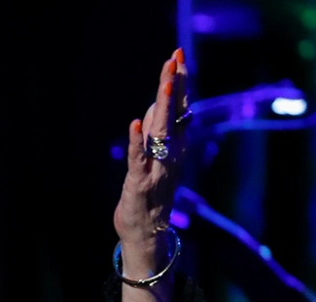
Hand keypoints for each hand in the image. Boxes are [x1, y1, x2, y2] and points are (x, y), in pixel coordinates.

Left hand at [114, 48, 187, 262]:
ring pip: (161, 132)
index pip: (180, 107)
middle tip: (176, 56)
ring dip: (164, 106)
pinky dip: (136, 140)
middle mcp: (171, 153)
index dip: (180, 82)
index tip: (179, 56)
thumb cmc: (151, 193)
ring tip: (165, 82)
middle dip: (175, 84)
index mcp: (176, 146)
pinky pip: (138, 158)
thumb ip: (158, 131)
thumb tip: (161, 103)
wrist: (148, 231)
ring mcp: (157, 167)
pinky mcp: (140, 182)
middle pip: (174, 113)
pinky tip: (135, 123)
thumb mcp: (157, 157)